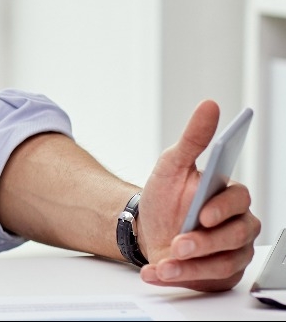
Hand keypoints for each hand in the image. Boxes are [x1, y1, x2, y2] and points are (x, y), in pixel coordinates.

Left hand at [136, 99, 260, 290]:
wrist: (145, 229)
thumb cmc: (165, 196)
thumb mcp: (172, 165)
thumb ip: (193, 138)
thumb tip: (210, 105)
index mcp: (228, 195)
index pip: (239, 200)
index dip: (223, 208)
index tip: (203, 214)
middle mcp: (237, 224)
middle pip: (235, 236)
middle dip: (203, 242)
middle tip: (178, 243)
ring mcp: (231, 251)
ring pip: (223, 262)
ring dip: (191, 265)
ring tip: (164, 261)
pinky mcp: (220, 273)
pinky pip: (208, 279)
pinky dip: (182, 277)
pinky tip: (157, 271)